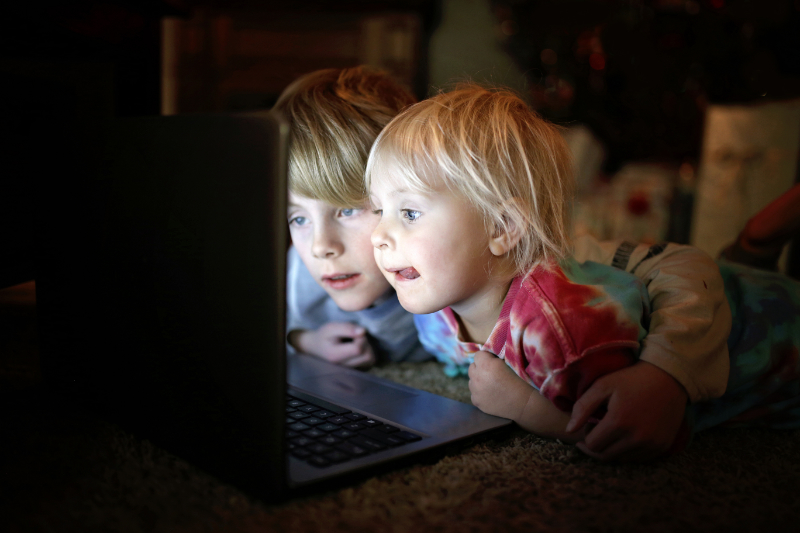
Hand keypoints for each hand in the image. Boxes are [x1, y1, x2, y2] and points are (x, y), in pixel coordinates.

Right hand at [289, 323, 375, 367]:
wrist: (316, 347)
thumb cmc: (323, 336)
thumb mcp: (331, 328)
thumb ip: (347, 328)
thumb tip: (363, 331)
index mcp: (336, 356)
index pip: (358, 349)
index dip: (361, 338)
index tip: (355, 332)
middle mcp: (344, 367)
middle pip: (368, 357)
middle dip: (366, 343)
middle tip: (357, 337)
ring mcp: (350, 370)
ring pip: (370, 360)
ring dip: (368, 349)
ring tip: (357, 342)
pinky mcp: (356, 371)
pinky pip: (369, 363)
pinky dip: (368, 354)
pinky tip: (359, 348)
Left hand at [468, 351, 528, 419]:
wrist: (523, 402)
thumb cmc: (519, 380)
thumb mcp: (508, 362)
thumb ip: (495, 358)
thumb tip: (489, 355)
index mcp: (485, 365)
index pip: (478, 355)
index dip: (486, 357)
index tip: (493, 361)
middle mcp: (477, 377)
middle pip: (472, 367)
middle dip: (480, 368)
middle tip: (491, 373)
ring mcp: (475, 391)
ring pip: (471, 381)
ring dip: (478, 381)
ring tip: (491, 385)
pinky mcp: (476, 402)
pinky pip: (474, 393)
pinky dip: (479, 393)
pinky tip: (490, 395)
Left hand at [566, 360, 687, 461]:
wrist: (669, 377)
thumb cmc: (631, 379)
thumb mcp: (603, 385)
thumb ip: (583, 407)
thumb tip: (569, 430)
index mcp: (619, 422)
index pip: (592, 445)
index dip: (586, 436)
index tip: (588, 425)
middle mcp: (637, 438)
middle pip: (605, 455)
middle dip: (596, 445)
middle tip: (596, 430)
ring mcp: (652, 445)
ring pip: (621, 459)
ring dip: (612, 449)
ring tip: (611, 432)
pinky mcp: (662, 447)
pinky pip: (639, 458)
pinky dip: (628, 451)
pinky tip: (626, 435)